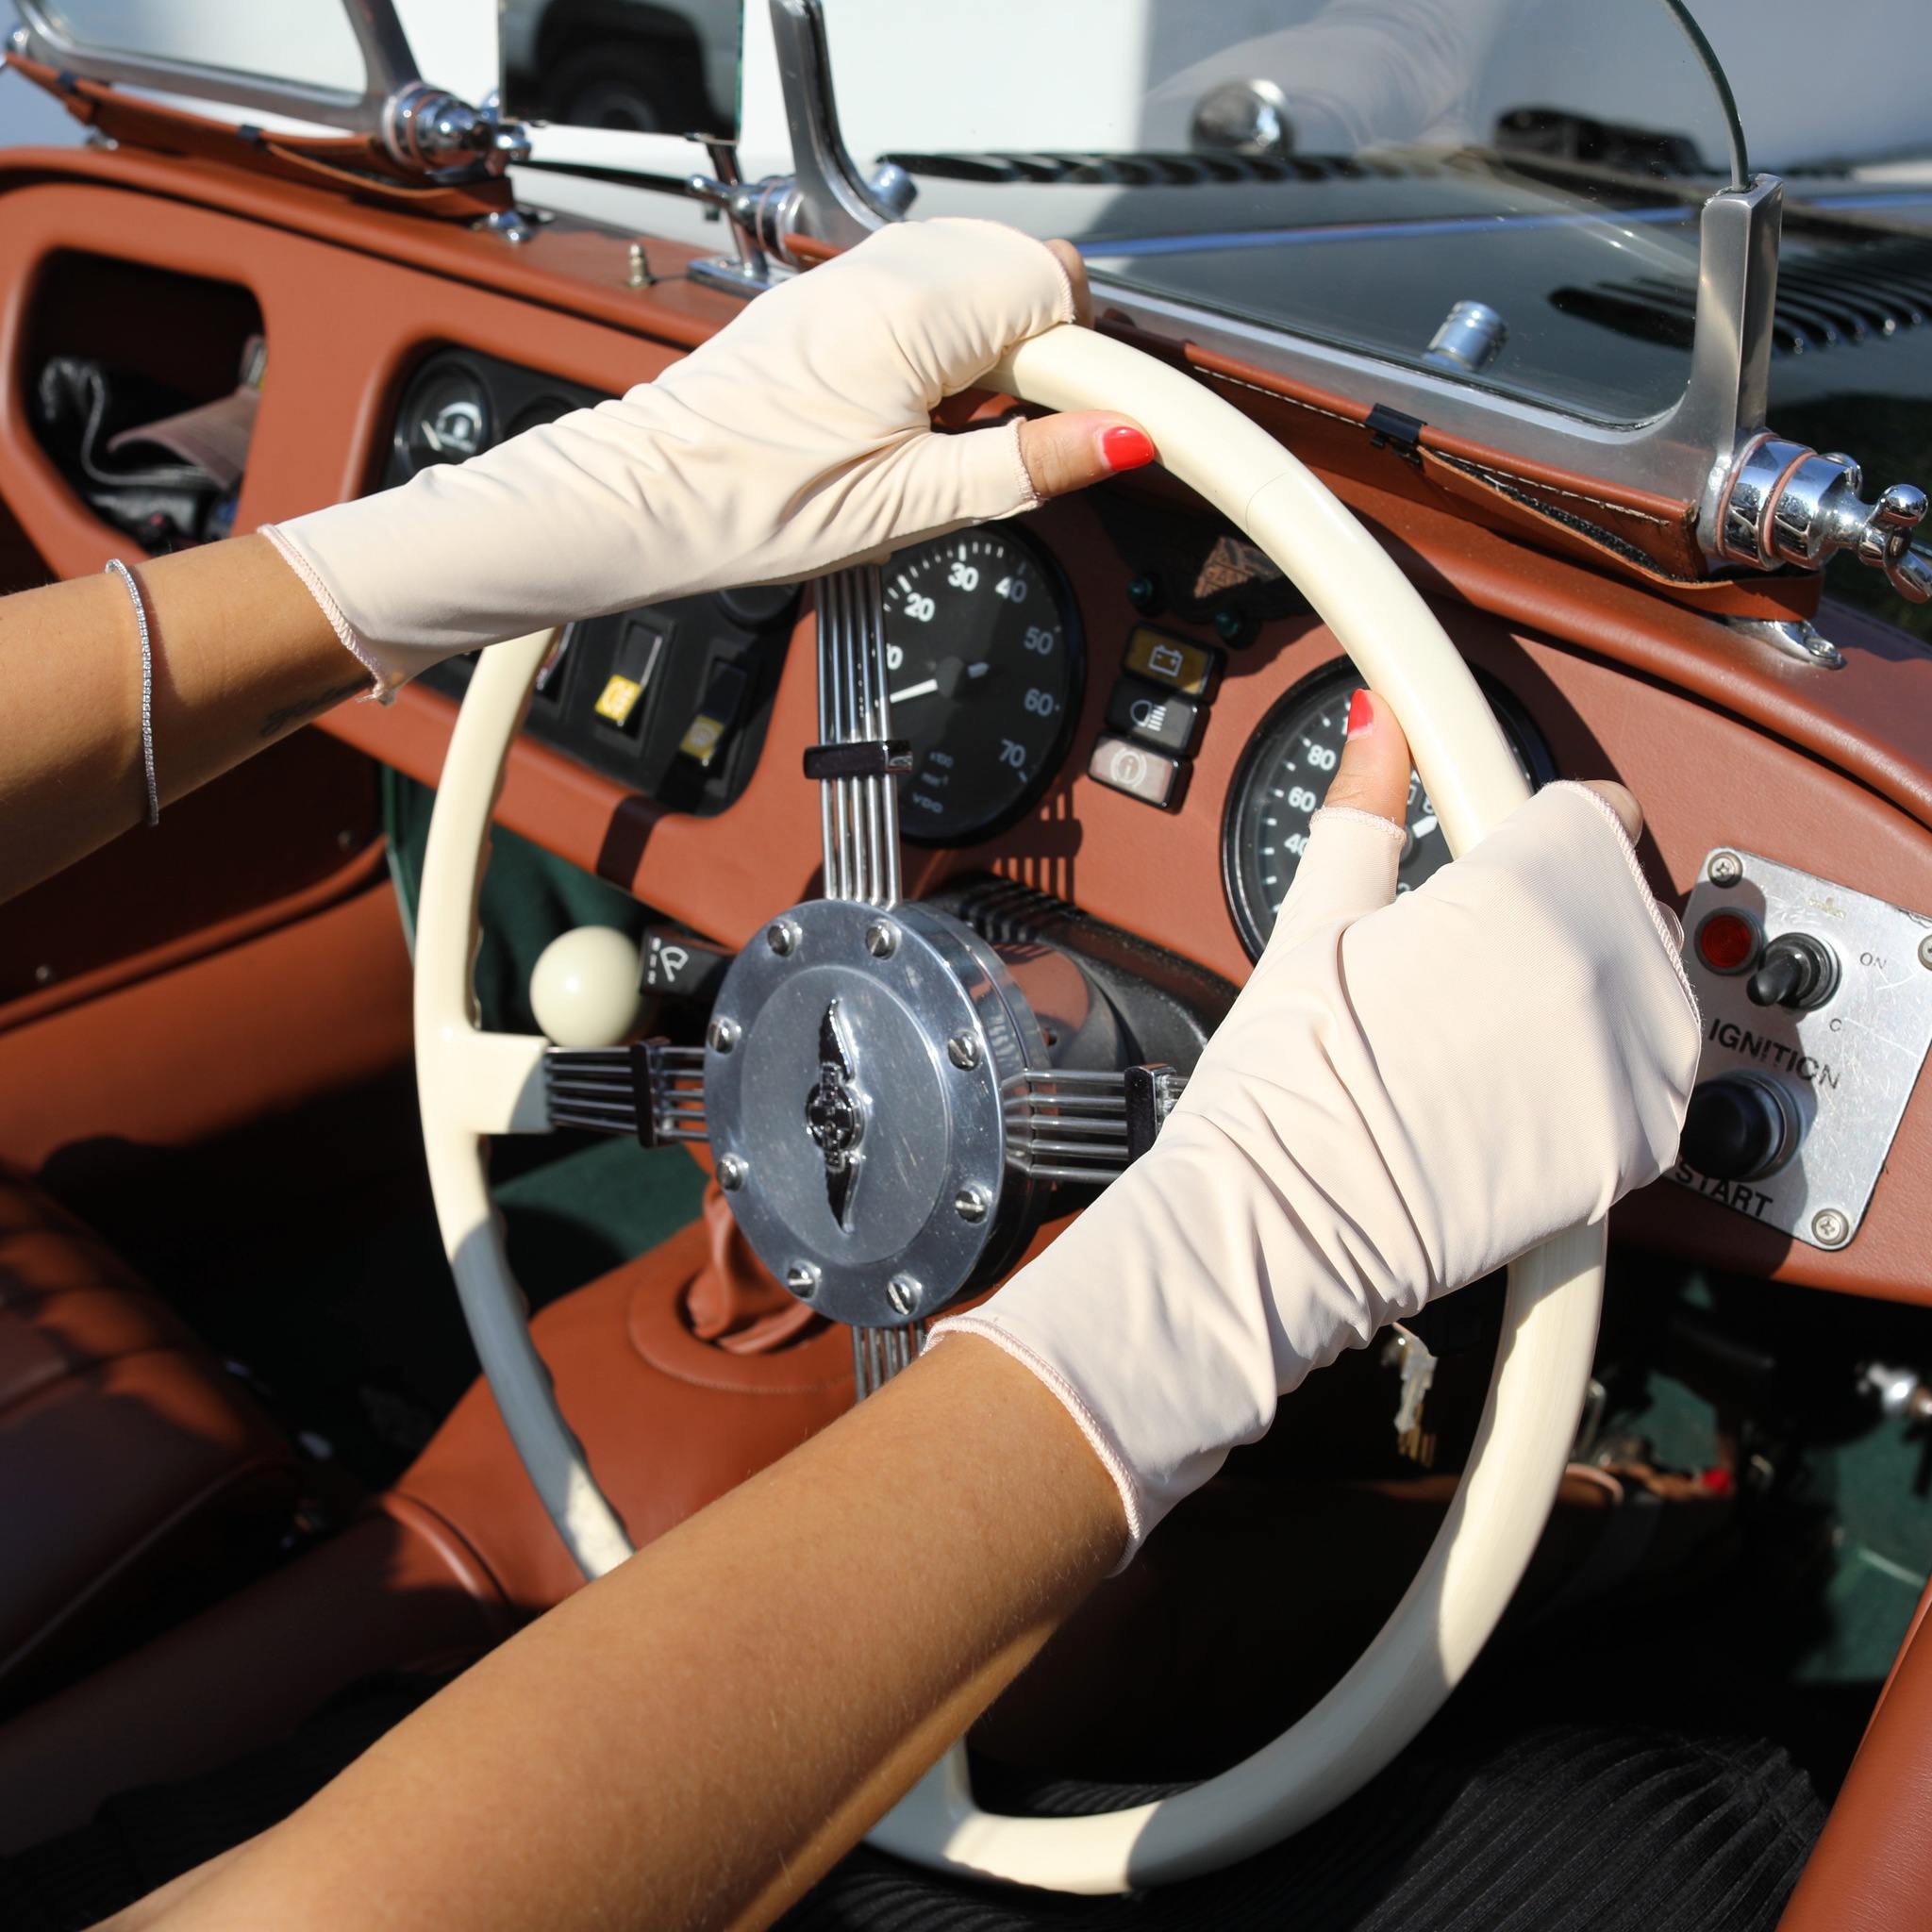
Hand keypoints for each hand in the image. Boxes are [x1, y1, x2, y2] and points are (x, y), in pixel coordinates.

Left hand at [261, 220, 1151, 695]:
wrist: (645, 498)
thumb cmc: (749, 504)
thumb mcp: (910, 506)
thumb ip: (1025, 464)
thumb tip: (1120, 441)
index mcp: (913, 311)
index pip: (1060, 282)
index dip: (1083, 360)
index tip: (1076, 425)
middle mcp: (884, 269)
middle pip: (1027, 269)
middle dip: (1042, 350)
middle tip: (1003, 436)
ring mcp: (853, 276)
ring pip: (980, 276)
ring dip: (994, 347)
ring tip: (950, 429)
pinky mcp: (832, 297)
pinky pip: (928, 292)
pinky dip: (947, 344)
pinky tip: (916, 411)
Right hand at [935, 693, 1699, 1556]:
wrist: (1287, 1225)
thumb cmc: (1288, 1087)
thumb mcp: (1316, 922)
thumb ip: (1365, 811)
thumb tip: (1376, 728)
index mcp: (1533, 886)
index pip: (1594, 812)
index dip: (1535, 838)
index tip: (1496, 867)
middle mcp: (1609, 967)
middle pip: (1622, 897)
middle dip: (1556, 918)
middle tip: (1460, 970)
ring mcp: (1636, 1061)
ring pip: (1647, 982)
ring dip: (1588, 994)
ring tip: (1482, 1036)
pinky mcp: (1640, 1144)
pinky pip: (1649, 1072)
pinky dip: (1599, 1075)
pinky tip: (1510, 1093)